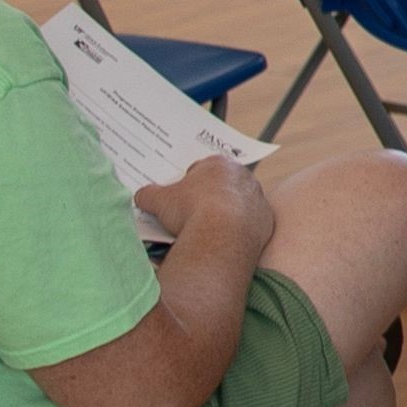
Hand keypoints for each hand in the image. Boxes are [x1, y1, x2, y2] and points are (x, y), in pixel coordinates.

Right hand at [132, 150, 274, 258]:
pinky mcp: (266, 221)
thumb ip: (149, 194)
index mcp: (219, 164)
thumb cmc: (191, 211)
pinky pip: (251, 225)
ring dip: (227, 215)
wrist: (221, 237)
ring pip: (239, 205)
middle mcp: (243, 177)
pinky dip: (240, 232)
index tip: (181, 196)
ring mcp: (257, 198)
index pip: (203, 168)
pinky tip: (224, 243)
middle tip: (192, 215)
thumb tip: (140, 196)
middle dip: (209, 198)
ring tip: (208, 232)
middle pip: (223, 186)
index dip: (189, 183)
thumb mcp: (160, 200)